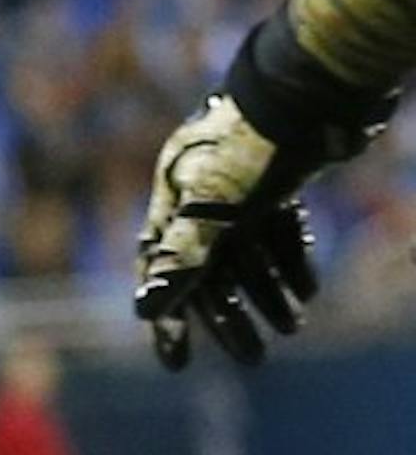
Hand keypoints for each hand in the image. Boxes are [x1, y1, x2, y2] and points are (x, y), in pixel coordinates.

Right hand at [134, 92, 325, 371]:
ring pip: (248, 255)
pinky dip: (289, 261)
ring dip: (268, 294)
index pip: (158, 272)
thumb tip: (145, 312)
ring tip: (291, 329)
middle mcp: (200, 197)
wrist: (308, 90)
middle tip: (255, 361)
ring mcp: (240, 189)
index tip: (178, 364)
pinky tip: (307, 291)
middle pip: (210, 272)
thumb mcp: (213, 208)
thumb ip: (182, 259)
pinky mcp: (275, 180)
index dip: (168, 322)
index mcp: (173, 201)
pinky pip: (276, 231)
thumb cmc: (251, 148)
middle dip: (232, 319)